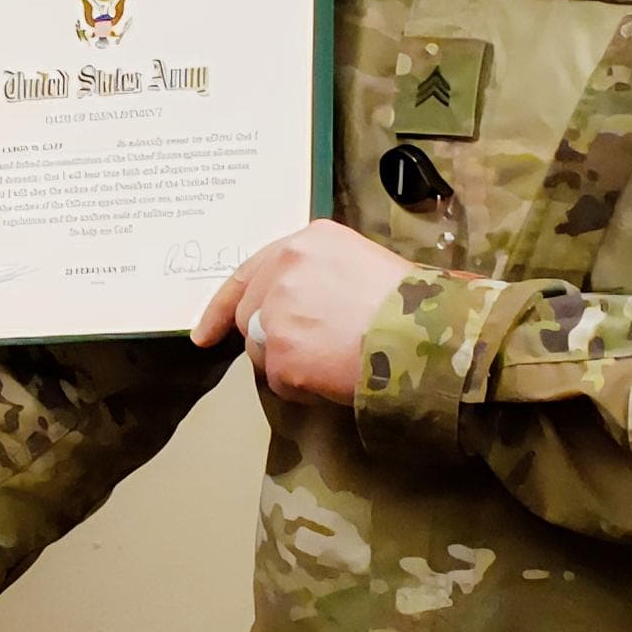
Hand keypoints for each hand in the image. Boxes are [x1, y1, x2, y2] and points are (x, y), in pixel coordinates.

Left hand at [190, 220, 410, 404]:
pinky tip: (334, 376)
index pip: (249, 272)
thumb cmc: (411, 304)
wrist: (428, 336)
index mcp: (307, 242)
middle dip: (272, 340)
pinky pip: (279, 382)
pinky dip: (302, 389)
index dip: (223, 306)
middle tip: (311, 353)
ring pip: (261, 351)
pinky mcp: (282, 353)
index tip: (204, 334)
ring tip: (335, 358)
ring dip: (290, 365)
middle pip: (251, 316)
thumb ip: (317, 278)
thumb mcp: (361, 266)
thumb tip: (295, 310)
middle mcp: (285, 269)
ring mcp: (278, 311)